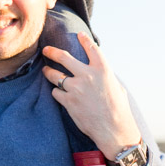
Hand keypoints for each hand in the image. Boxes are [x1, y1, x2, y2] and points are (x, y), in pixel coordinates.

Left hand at [42, 32, 140, 161]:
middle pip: (64, 57)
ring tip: (46, 70)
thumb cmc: (119, 110)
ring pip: (55, 75)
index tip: (79, 35)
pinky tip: (60, 94)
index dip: (84, 40)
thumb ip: (104, 76)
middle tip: (46, 50)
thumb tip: (98, 70)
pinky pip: (56, 92)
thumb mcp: (116, 87)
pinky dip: (57, 93)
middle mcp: (88, 76)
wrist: (114, 130)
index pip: (92, 49)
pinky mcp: (68, 101)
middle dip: (52, 52)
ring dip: (48, 72)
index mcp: (103, 70)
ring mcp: (76, 88)